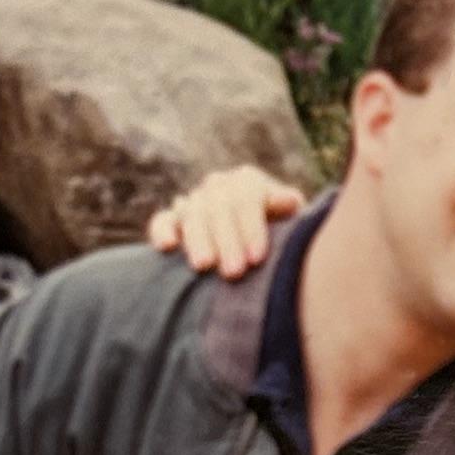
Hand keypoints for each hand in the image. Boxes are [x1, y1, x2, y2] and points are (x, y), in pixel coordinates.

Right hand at [146, 166, 304, 278]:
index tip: (257, 258)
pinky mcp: (172, 220)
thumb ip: (287, 209)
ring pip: (192, 214)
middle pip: (219, 208)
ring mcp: (194, 202)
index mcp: (248, 182)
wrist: (260, 249)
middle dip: (227, 240)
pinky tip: (168, 246)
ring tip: (204, 267)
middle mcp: (218, 187)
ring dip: (197, 240)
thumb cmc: (283, 237)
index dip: (251, 227)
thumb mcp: (292, 222)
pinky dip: (163, 230)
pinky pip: (162, 221)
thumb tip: (286, 201)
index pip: (247, 197)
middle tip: (234, 272)